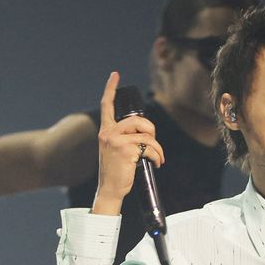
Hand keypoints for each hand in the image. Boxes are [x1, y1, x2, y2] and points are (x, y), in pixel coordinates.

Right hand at [93, 71, 164, 214]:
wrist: (110, 190)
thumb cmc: (116, 173)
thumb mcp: (116, 151)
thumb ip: (124, 139)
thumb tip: (146, 134)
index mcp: (105, 131)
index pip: (106, 105)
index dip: (111, 88)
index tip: (115, 75)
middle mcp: (108, 133)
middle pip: (137, 120)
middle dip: (151, 131)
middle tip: (155, 145)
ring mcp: (116, 141)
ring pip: (146, 135)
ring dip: (157, 147)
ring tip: (159, 158)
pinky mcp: (126, 150)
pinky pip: (149, 147)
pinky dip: (157, 155)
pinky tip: (157, 163)